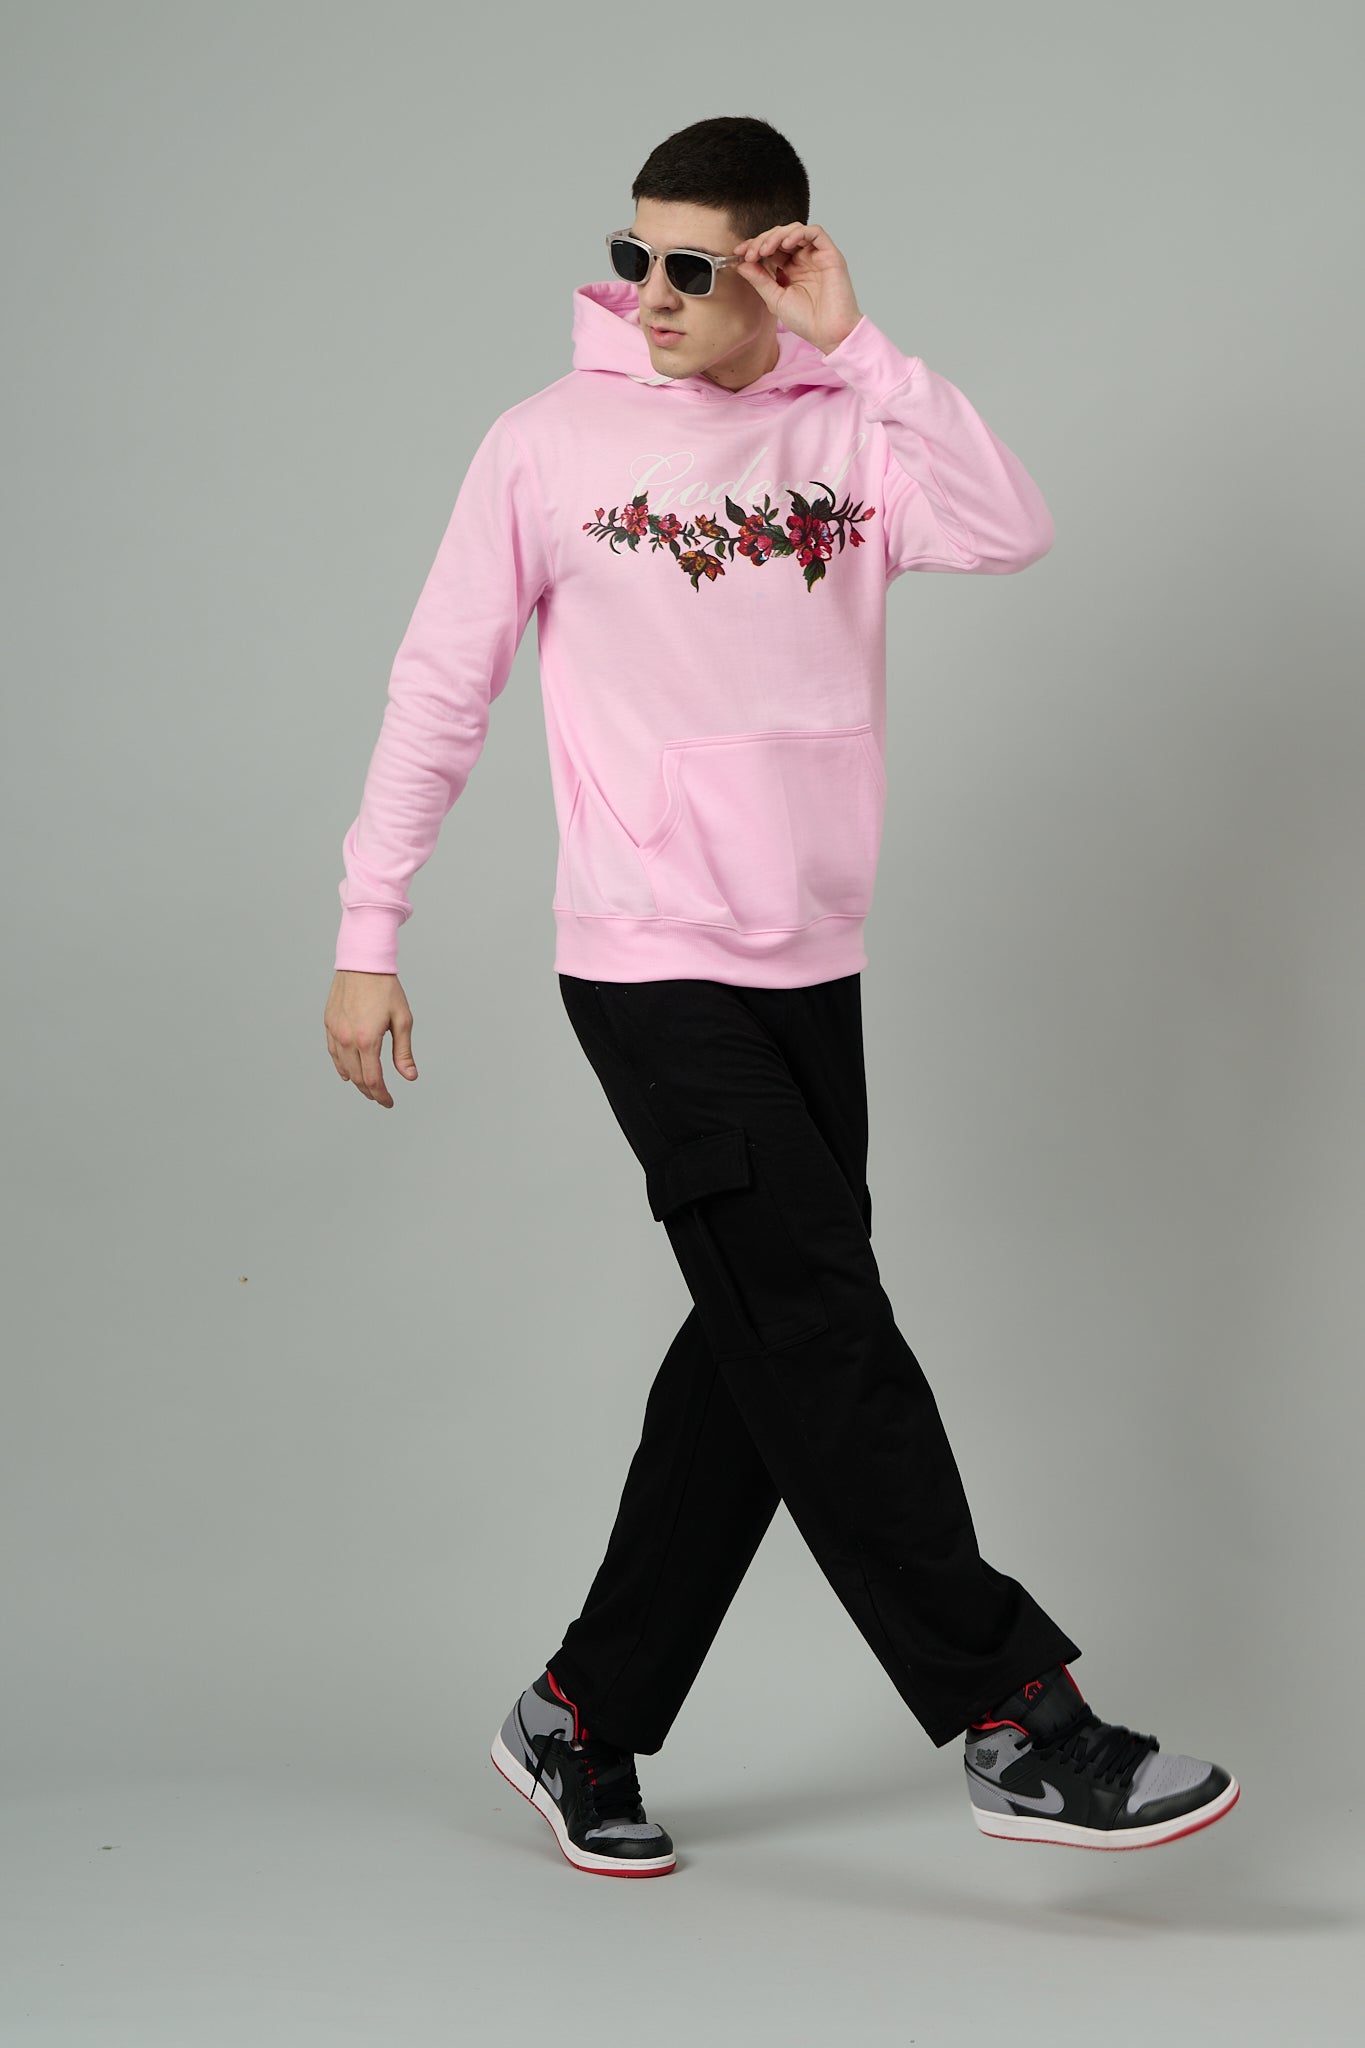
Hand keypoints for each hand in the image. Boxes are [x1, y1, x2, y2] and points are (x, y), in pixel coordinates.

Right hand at [324, 970, 416, 1107]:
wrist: (363, 962)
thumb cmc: (386, 988)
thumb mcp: (402, 1019)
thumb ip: (403, 1051)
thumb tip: (409, 1076)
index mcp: (367, 1039)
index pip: (373, 1079)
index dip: (381, 1095)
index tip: (389, 1102)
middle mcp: (347, 1039)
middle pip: (358, 1077)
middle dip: (370, 1091)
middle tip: (381, 1098)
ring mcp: (335, 1031)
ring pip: (344, 1067)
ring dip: (356, 1081)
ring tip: (368, 1088)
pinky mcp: (329, 1023)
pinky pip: (333, 1053)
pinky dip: (342, 1066)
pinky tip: (348, 1072)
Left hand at [731, 222, 862, 354]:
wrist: (829, 334)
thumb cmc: (807, 321)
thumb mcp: (775, 299)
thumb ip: (759, 280)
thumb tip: (741, 264)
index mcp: (790, 270)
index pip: (770, 249)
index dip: (754, 247)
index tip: (739, 253)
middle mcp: (803, 260)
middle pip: (780, 236)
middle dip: (762, 240)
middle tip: (751, 253)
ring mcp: (816, 256)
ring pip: (795, 230)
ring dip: (777, 235)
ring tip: (765, 249)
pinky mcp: (830, 254)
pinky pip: (815, 233)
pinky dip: (798, 233)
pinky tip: (786, 244)